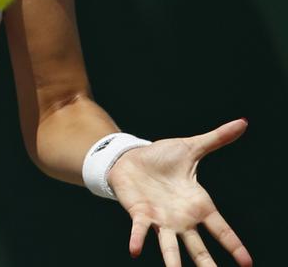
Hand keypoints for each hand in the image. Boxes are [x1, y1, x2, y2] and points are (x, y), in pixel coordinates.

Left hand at [107, 118, 251, 266]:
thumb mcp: (191, 147)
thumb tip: (242, 122)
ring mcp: (160, 219)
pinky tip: (135, 251)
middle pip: (198, 247)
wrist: (128, 157)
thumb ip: (216, 138)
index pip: (221, 229)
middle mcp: (181, 218)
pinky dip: (138, 239)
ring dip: (174, 263)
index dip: (233, 245)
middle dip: (208, 264)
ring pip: (170, 247)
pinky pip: (139, 230)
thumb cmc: (160, 157)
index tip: (247, 264)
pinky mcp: (139, 213)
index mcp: (198, 205)